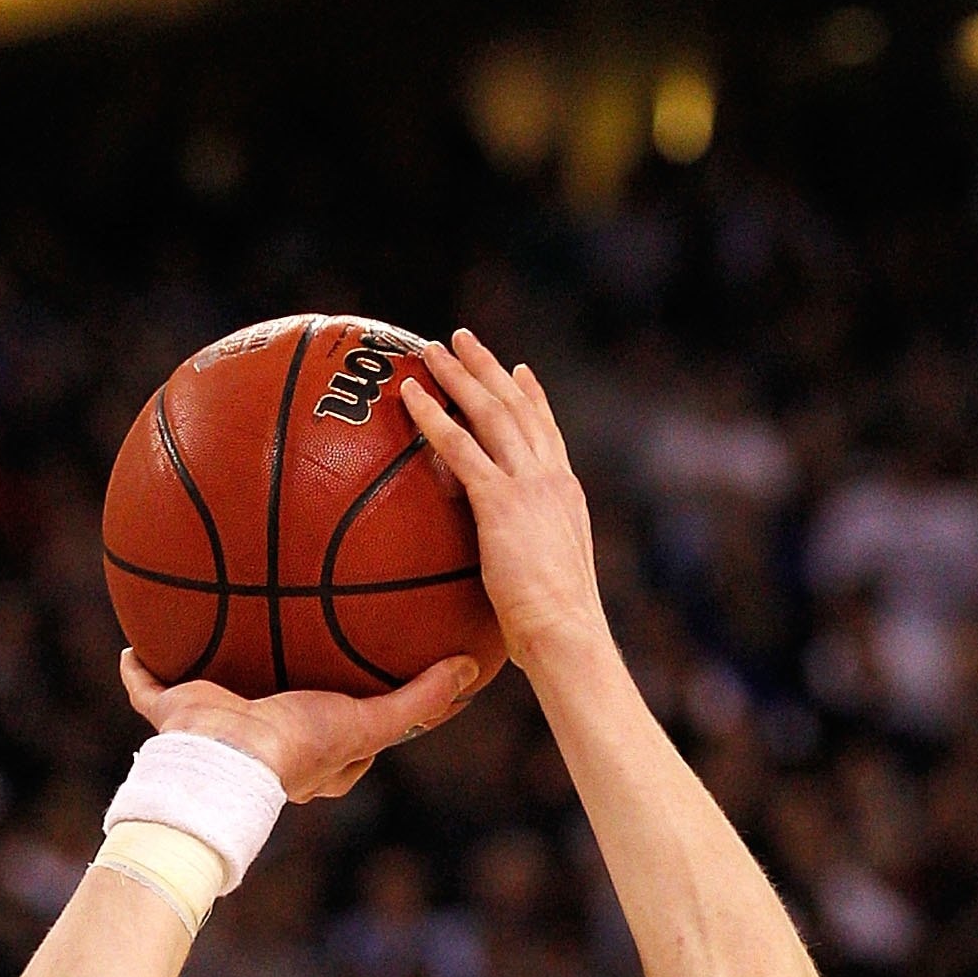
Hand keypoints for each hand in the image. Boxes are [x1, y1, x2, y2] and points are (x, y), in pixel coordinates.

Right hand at [117, 647, 485, 800]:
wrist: (228, 762)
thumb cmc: (299, 748)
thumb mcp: (368, 721)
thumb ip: (418, 700)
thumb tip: (470, 669)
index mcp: (309, 754)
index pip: (342, 731)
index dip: (357, 706)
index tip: (366, 675)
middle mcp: (263, 743)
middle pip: (277, 706)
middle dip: (285, 682)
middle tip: (294, 644)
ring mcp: (214, 730)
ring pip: (215, 694)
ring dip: (214, 669)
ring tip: (214, 628)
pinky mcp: (174, 717)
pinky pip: (149, 691)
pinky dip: (139, 673)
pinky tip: (131, 646)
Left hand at [399, 332, 607, 680]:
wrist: (568, 637)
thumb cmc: (557, 636)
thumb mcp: (548, 591)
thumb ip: (529, 570)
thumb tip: (511, 591)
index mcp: (567, 497)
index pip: (548, 435)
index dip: (533, 399)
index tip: (520, 372)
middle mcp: (552, 479)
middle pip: (518, 408)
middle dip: (489, 368)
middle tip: (461, 340)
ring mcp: (530, 486)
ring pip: (491, 412)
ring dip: (459, 375)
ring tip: (430, 349)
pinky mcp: (502, 502)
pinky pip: (460, 447)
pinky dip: (433, 416)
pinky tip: (409, 394)